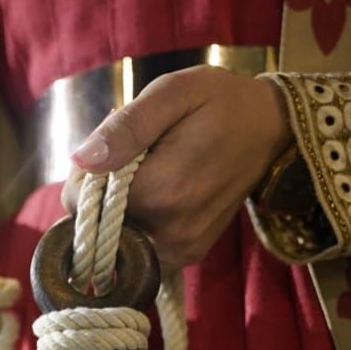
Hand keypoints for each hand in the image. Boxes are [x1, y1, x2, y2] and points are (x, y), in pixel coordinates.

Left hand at [60, 67, 292, 273]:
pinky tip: (159, 194)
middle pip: (96, 226)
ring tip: (148, 173)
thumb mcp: (172, 94)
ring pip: (116, 241)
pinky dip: (138, 224)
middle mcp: (170, 232)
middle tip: (134, 158)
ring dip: (120, 211)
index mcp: (161, 193)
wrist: (269, 127)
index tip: (109, 148)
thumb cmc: (219, 102)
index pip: (81, 202)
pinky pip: (141, 249)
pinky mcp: (189, 255)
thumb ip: (126, 128)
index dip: (84, 174)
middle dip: (101, 193)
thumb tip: (81, 160)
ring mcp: (182, 250)